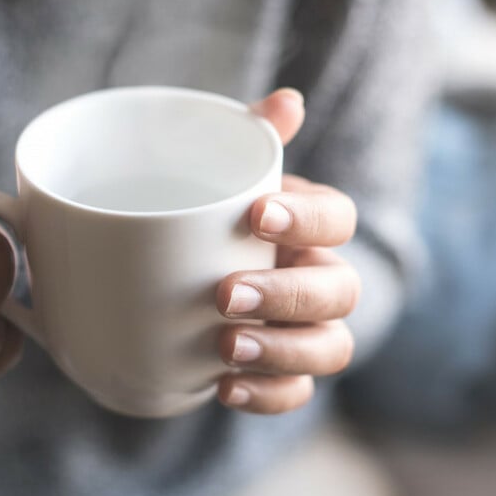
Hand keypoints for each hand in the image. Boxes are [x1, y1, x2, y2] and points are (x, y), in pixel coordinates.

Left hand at [215, 89, 359, 413]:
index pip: (338, 218)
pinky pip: (297, 393)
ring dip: (283, 350)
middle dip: (288, 294)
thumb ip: (245, 139)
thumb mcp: (211, 174)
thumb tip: (287, 101)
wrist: (154, 283)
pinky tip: (224, 388)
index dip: (308, 220)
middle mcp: (317, 277)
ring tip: (224, 346)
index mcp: (305, 225)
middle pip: (341, 290)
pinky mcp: (280, 374)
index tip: (255, 215)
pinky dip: (267, 394)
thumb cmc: (197, 220)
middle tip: (225, 294)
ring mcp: (304, 330)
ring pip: (332, 348)